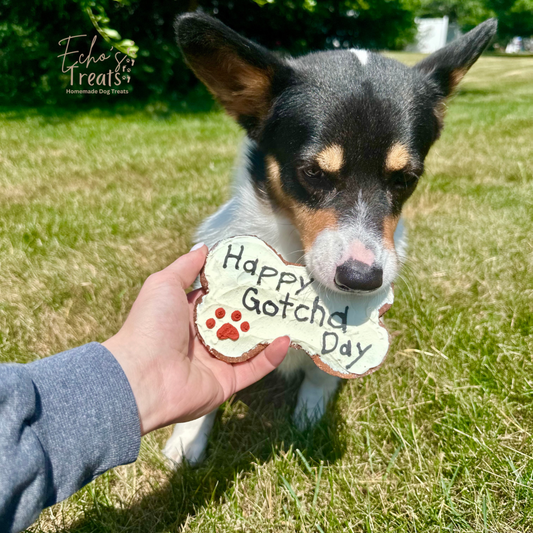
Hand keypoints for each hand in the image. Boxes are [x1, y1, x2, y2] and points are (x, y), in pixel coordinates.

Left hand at [103, 244, 289, 434]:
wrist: (141, 376)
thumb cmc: (150, 325)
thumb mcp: (164, 283)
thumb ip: (186, 266)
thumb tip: (204, 247)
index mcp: (187, 316)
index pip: (217, 298)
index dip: (236, 286)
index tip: (258, 273)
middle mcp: (202, 339)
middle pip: (237, 321)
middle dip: (258, 308)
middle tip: (281, 294)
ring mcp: (215, 361)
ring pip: (249, 345)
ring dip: (270, 331)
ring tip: (290, 315)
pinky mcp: (226, 382)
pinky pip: (254, 368)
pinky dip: (271, 356)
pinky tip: (286, 340)